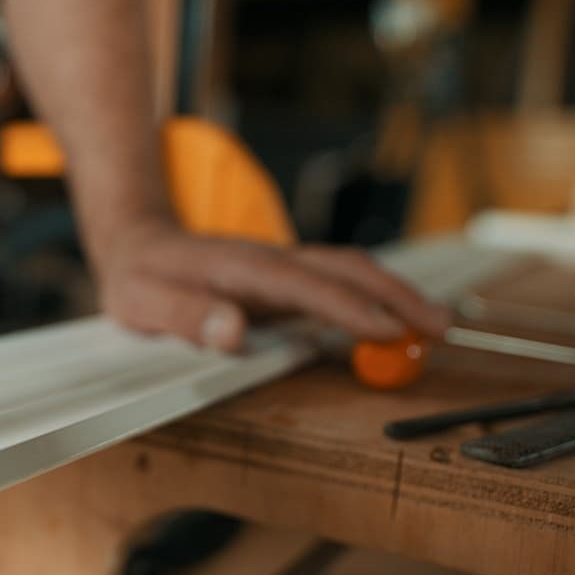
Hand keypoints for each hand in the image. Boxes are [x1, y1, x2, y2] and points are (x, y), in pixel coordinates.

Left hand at [91, 218, 450, 349]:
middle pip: (342, 268)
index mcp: (238, 266)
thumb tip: (232, 330)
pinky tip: (395, 323)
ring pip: (347, 272)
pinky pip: (335, 286)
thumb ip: (183, 315)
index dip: (347, 306)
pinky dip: (372, 299)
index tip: (388, 329)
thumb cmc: (137, 278)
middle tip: (439, 327)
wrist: (135, 244)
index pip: (302, 284)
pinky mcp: (282, 281)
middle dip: (395, 294)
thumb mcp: (140, 302)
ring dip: (393, 293)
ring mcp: (279, 268)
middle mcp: (267, 261)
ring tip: (435, 325)